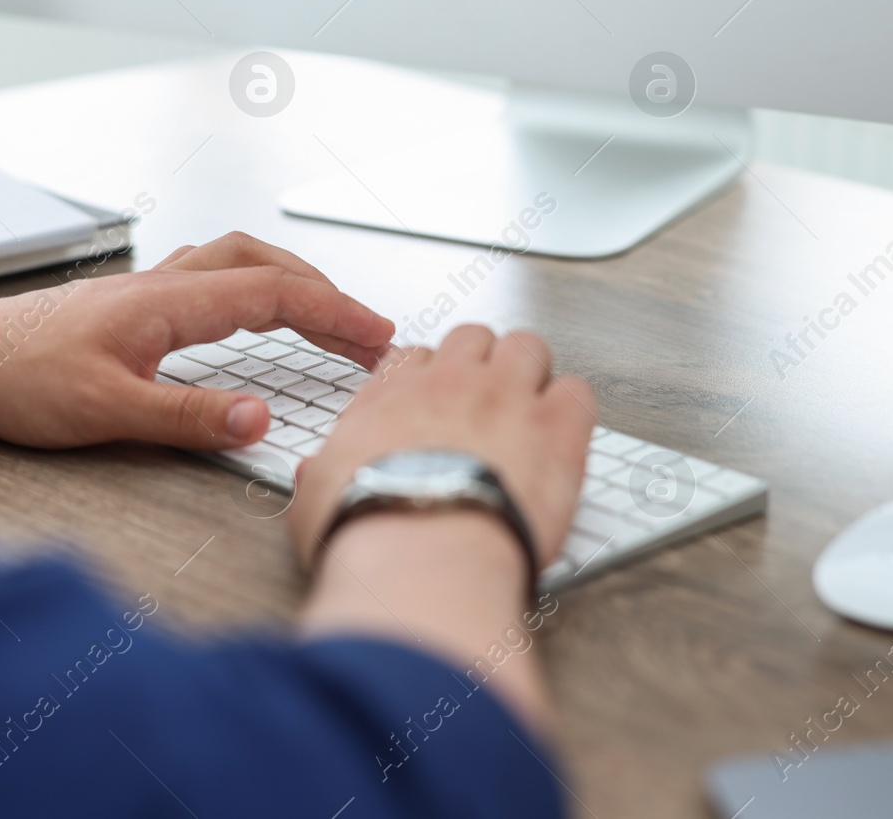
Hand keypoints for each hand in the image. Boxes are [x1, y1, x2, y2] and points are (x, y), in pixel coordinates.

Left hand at [0, 233, 393, 450]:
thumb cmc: (17, 380)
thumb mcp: (108, 411)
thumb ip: (189, 416)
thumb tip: (260, 419)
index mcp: (169, 303)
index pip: (276, 293)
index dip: (336, 313)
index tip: (378, 337)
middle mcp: (165, 284)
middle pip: (268, 265)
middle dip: (327, 295)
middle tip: (367, 332)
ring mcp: (149, 287)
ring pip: (240, 261)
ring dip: (292, 281)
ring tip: (327, 315)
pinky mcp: (132, 301)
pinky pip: (212, 274)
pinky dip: (253, 283)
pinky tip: (251, 309)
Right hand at [288, 325, 595, 574]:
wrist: (421, 555)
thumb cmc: (368, 533)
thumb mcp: (317, 501)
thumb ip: (322, 475)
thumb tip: (315, 473)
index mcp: (393, 396)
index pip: (413, 356)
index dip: (428, 375)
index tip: (434, 397)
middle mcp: (452, 383)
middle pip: (474, 337)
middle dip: (482, 362)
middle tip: (486, 400)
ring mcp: (508, 397)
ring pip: (528, 346)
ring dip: (530, 371)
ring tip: (529, 409)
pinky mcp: (556, 428)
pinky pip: (577, 391)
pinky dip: (573, 408)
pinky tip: (565, 435)